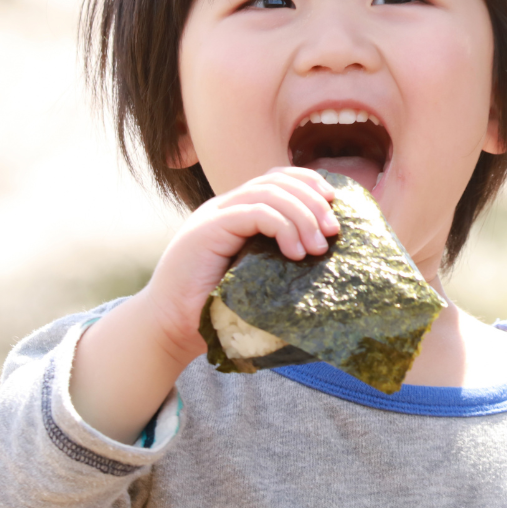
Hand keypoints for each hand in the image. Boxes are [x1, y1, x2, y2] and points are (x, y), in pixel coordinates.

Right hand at [144, 167, 338, 364]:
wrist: (171, 329)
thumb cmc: (218, 310)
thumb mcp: (260, 277)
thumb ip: (282, 259)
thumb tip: (328, 256)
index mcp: (238, 212)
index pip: (278, 178)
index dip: (309, 183)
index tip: (335, 206)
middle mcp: (226, 207)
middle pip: (278, 180)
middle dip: (313, 200)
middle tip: (333, 232)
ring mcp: (214, 215)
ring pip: (269, 193)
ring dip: (302, 216)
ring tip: (318, 248)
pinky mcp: (207, 230)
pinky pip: (254, 212)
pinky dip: (282, 226)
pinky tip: (294, 252)